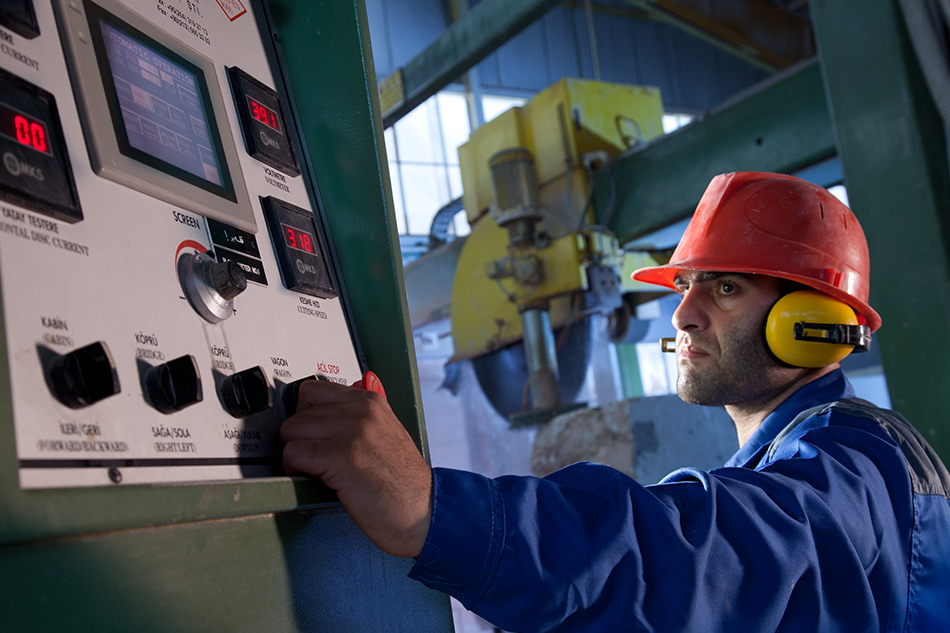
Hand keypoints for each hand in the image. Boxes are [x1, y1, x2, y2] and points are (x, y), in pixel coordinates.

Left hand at [281, 379, 432, 557]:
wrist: (423, 512)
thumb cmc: (403, 483)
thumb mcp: (385, 434)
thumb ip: (356, 419)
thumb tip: (319, 417)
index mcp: (371, 401)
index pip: (313, 391)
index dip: (306, 417)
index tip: (311, 435)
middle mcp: (361, 411)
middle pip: (299, 413)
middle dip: (300, 439)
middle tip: (315, 459)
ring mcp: (352, 431)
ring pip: (291, 431)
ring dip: (296, 455)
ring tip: (316, 470)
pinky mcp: (342, 457)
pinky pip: (293, 453)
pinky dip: (295, 470)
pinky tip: (314, 480)